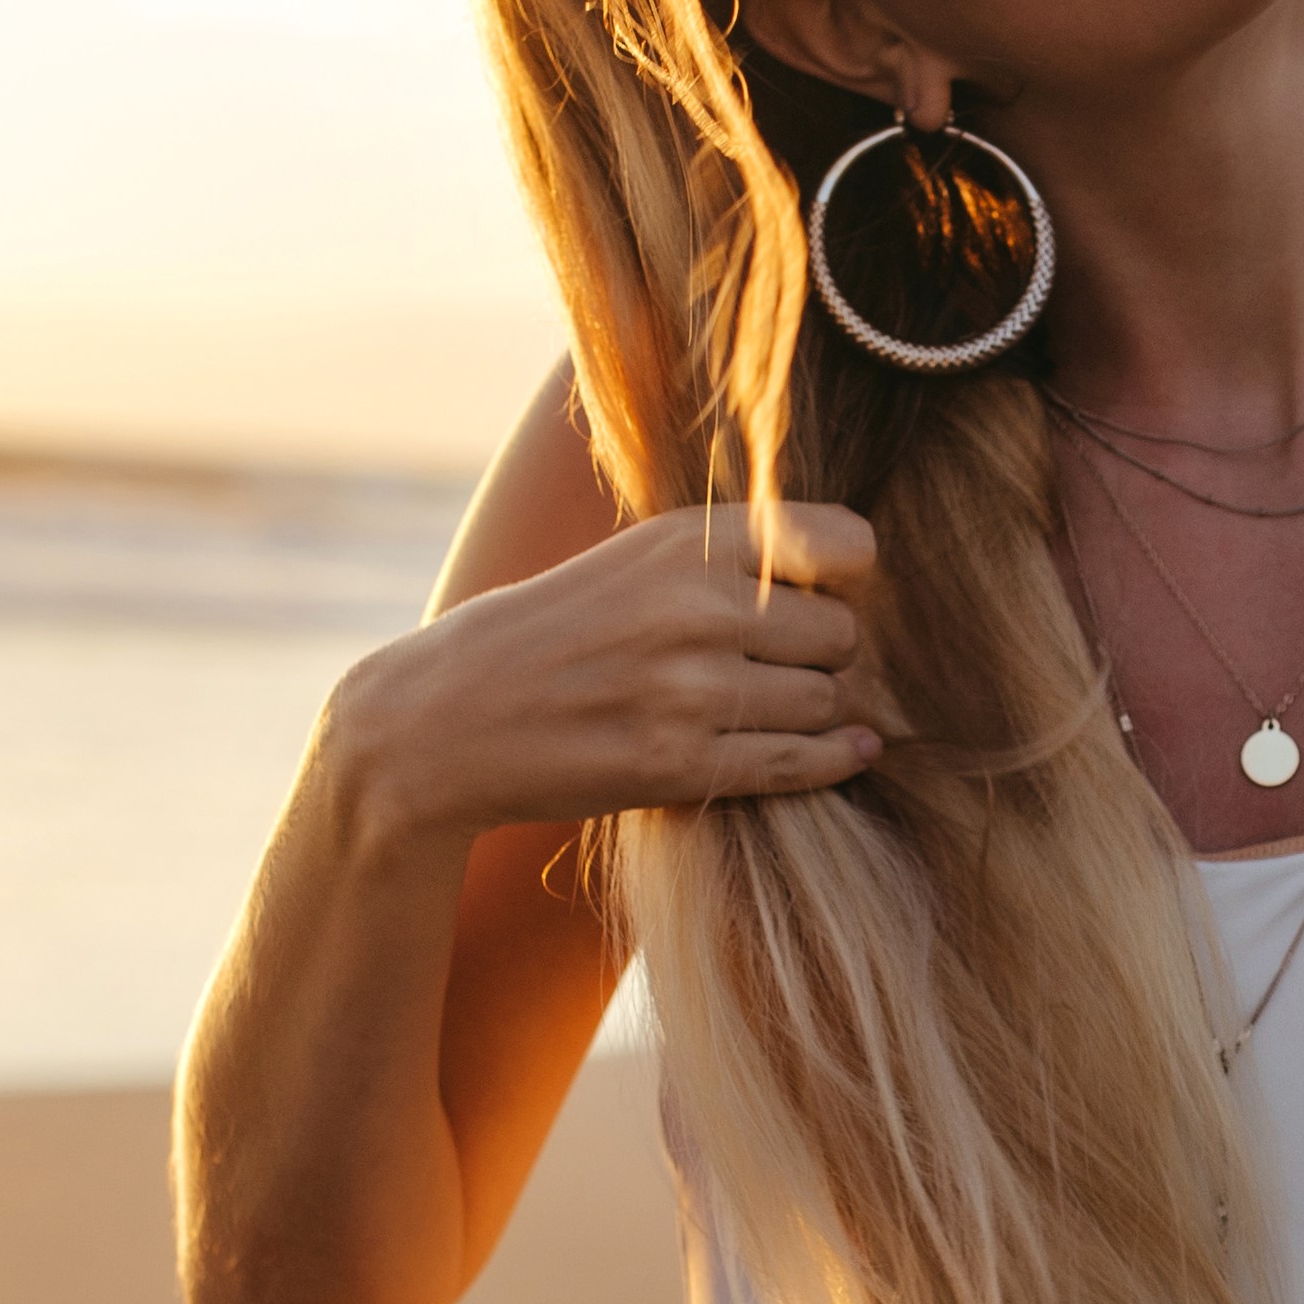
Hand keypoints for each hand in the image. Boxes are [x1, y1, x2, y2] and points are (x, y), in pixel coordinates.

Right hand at [326, 499, 883, 839]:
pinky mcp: (677, 763)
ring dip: (825, 713)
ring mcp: (688, 688)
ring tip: (794, 710)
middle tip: (800, 668)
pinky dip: (833, 761)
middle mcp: (696, 605)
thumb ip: (732, 558)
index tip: (824, 599)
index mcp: (688, 540)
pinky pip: (798, 763)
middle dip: (833, 656)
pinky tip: (846, 753)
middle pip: (842, 634)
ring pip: (827, 702)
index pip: (847, 544)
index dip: (849, 580)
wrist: (447, 717)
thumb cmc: (553, 633)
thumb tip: (856, 573)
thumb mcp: (636, 560)